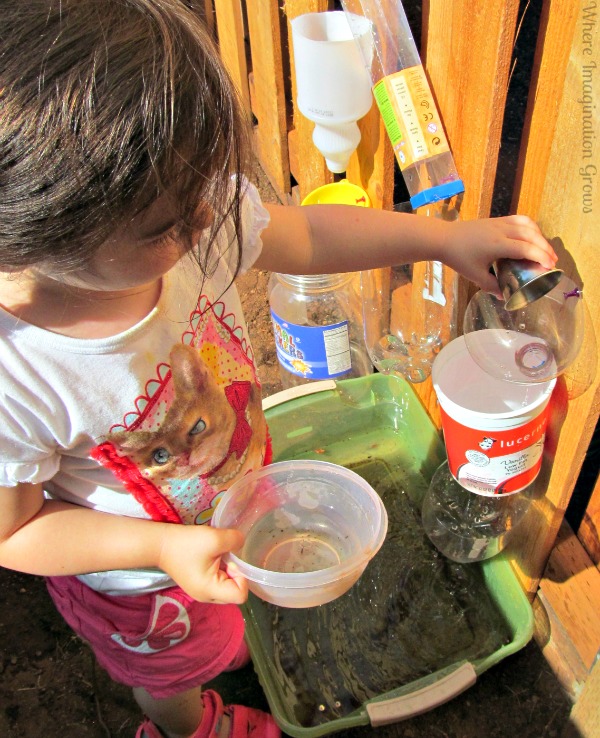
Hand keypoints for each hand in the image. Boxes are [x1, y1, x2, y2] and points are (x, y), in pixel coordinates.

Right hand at [158, 523, 248, 603]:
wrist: (160, 543)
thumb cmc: (187, 543)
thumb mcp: (214, 538)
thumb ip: (235, 541)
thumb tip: (242, 543)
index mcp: (210, 591)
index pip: (240, 595)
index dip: (242, 577)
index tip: (230, 561)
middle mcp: (206, 597)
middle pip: (235, 593)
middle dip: (236, 575)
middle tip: (225, 558)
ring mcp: (200, 593)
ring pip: (227, 588)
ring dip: (228, 572)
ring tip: (218, 557)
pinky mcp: (197, 586)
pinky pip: (217, 583)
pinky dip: (220, 571)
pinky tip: (212, 558)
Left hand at [441, 215, 557, 296]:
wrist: (444, 238)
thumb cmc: (458, 257)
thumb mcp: (475, 276)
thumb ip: (492, 287)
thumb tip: (505, 296)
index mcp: (497, 245)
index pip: (525, 249)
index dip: (540, 256)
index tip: (550, 266)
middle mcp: (501, 231)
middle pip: (531, 236)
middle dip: (545, 248)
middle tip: (553, 262)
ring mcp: (500, 223)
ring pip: (528, 225)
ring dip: (540, 236)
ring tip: (546, 249)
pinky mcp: (497, 219)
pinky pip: (520, 219)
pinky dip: (531, 227)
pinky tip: (534, 236)